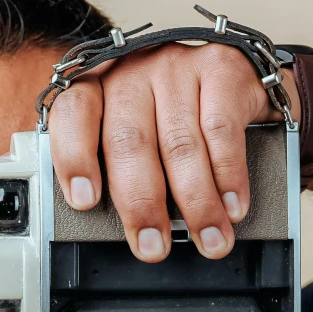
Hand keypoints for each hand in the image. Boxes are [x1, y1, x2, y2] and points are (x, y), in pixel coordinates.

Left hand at [46, 42, 275, 264]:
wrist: (237, 74)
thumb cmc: (179, 114)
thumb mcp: (141, 131)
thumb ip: (123, 168)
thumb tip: (129, 229)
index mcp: (101, 87)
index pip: (75, 113)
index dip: (75, 157)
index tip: (84, 201)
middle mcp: (134, 71)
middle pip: (129, 141)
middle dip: (142, 204)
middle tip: (153, 245)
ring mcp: (177, 66)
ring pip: (180, 144)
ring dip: (196, 203)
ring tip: (207, 238)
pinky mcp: (220, 68)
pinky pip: (222, 131)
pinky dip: (229, 177)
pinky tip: (232, 205)